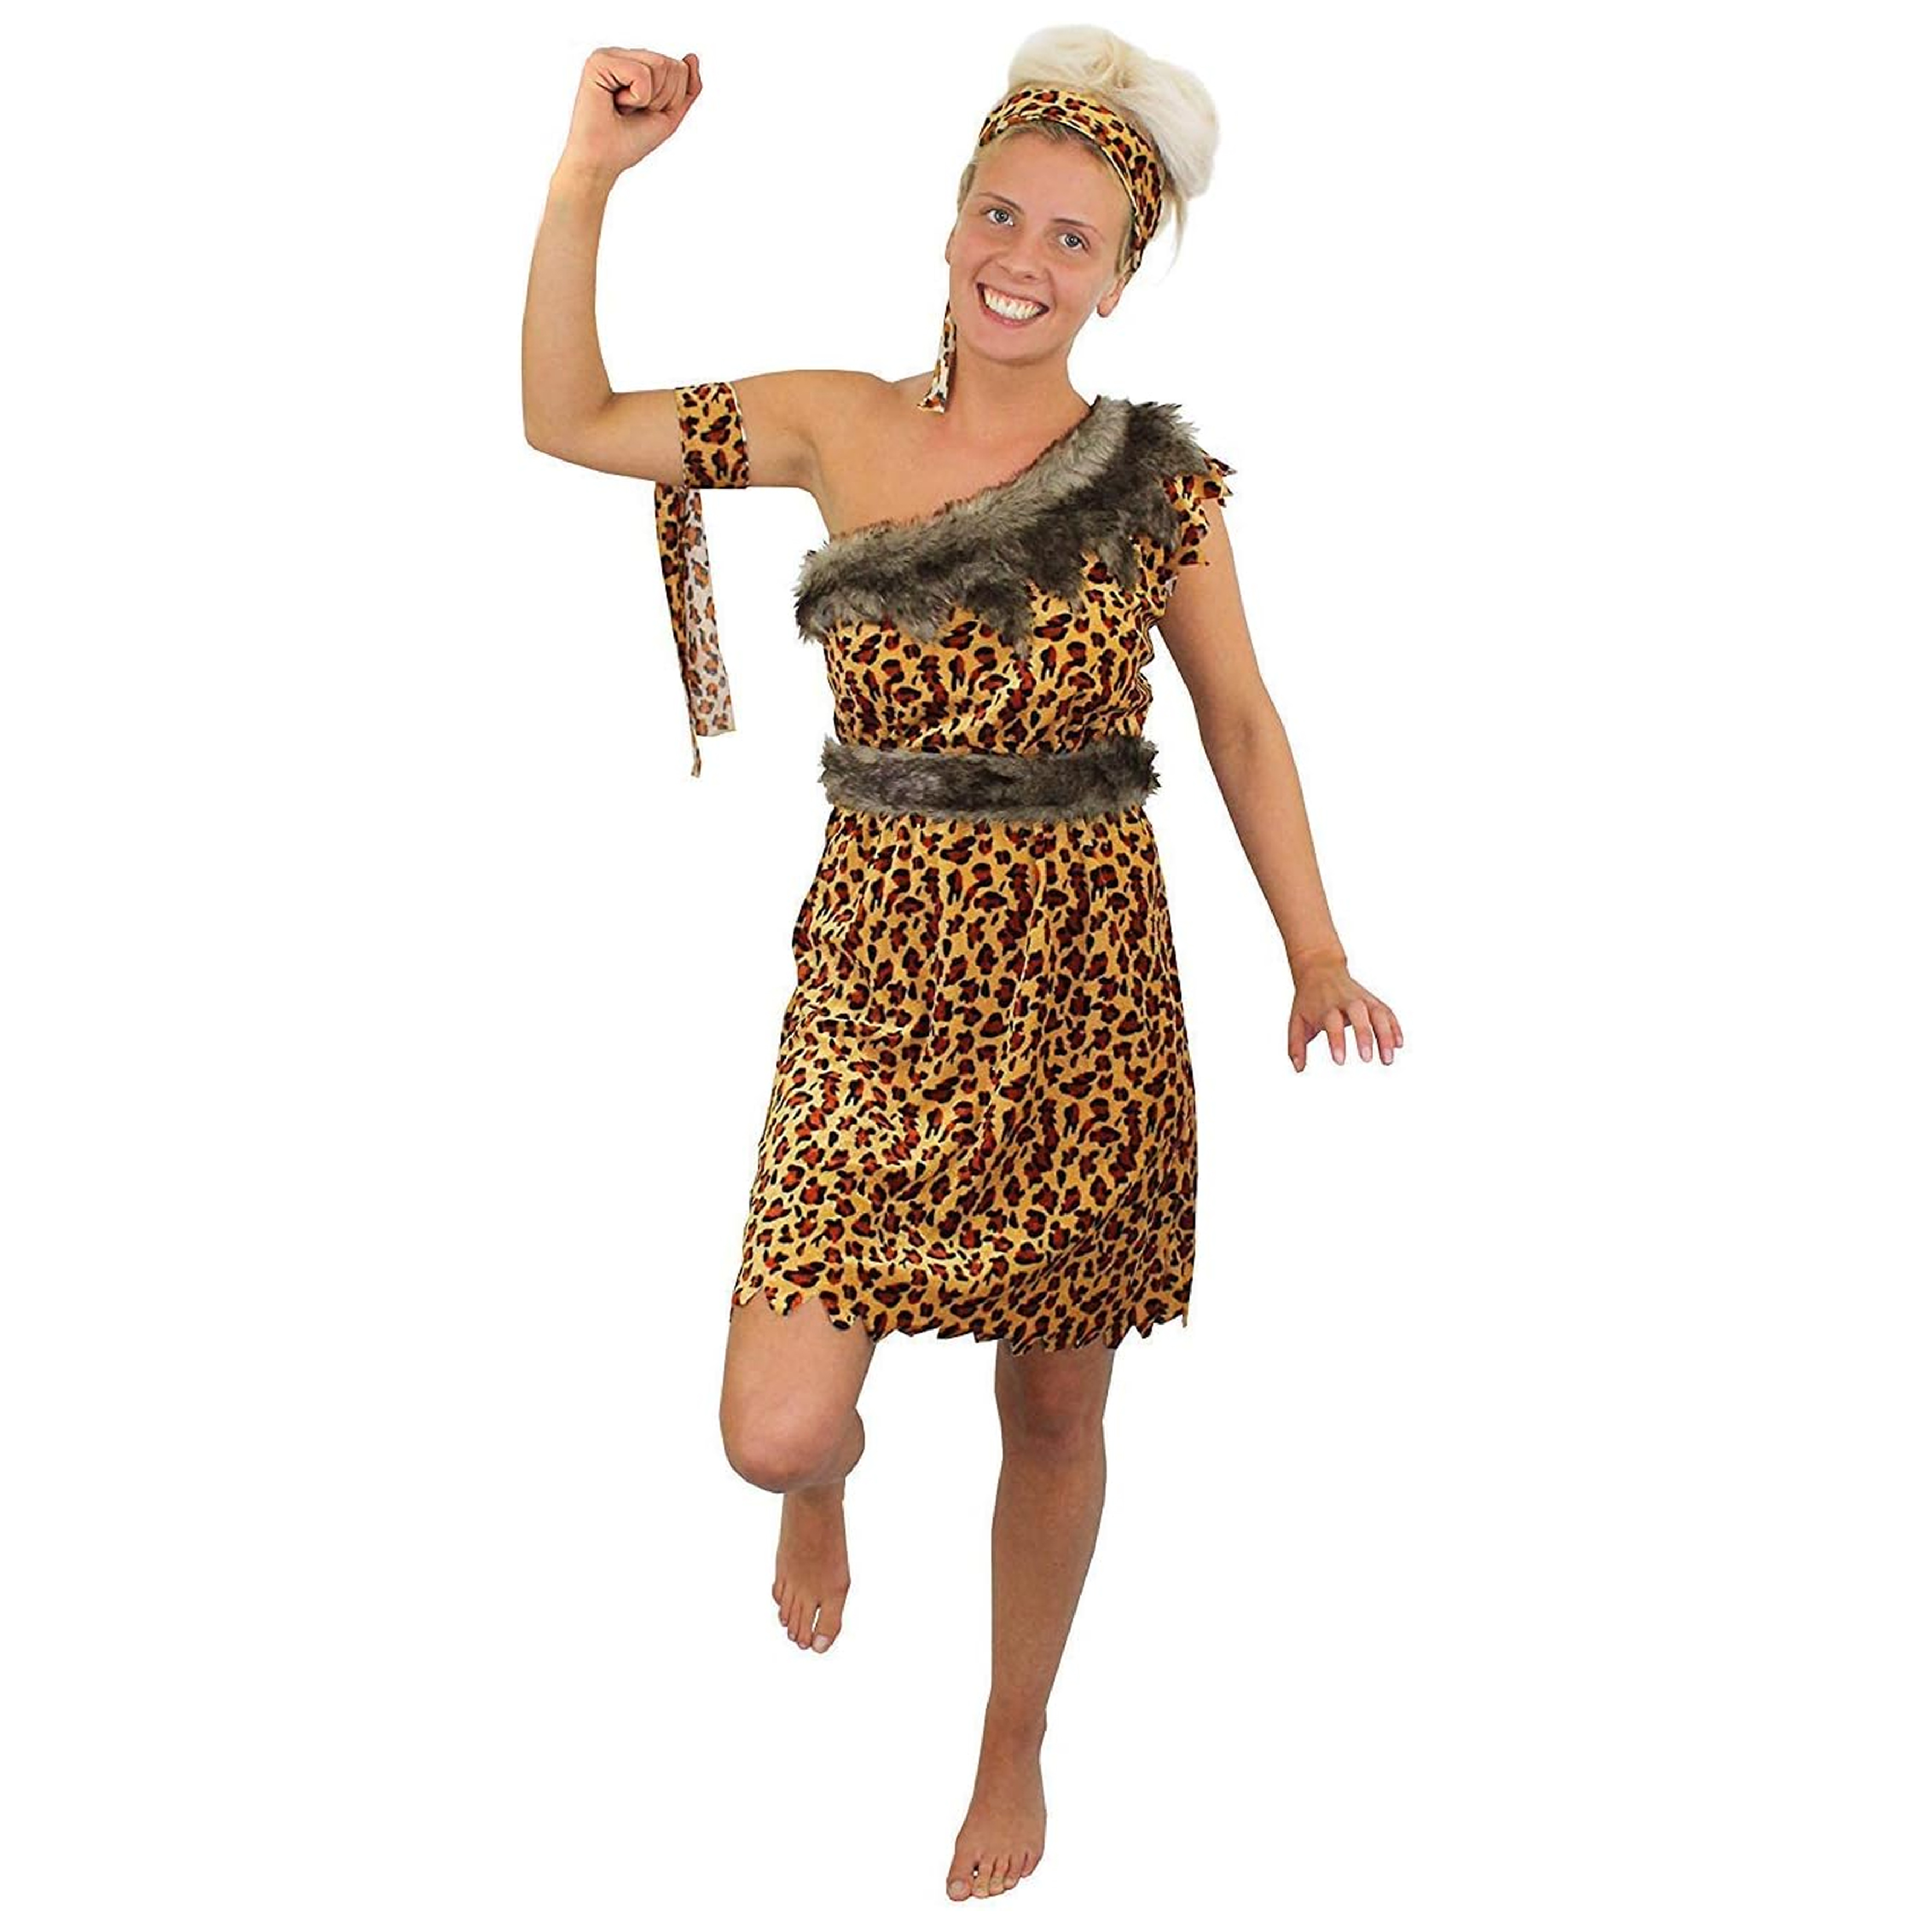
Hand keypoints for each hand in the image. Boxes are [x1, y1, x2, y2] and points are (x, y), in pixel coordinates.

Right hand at [557, 47, 702, 181]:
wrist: (602, 161)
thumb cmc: (630, 141)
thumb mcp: (669, 115)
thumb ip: (687, 88)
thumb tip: (692, 57)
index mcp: (639, 65)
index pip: (679, 69)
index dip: (672, 99)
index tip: (646, 112)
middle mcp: (624, 56)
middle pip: (673, 65)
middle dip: (663, 98)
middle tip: (635, 111)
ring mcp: (611, 55)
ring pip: (660, 65)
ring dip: (649, 98)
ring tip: (625, 107)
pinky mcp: (599, 61)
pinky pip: (641, 73)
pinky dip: (636, 97)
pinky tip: (616, 102)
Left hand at [1287, 956, 1402, 1069]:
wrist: (1320, 969)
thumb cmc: (1309, 1000)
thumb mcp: (1297, 1020)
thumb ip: (1296, 1045)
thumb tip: (1298, 1069)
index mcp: (1326, 1006)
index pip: (1332, 1023)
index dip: (1337, 1041)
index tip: (1339, 1061)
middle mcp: (1347, 1001)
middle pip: (1359, 1014)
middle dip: (1364, 1036)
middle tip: (1366, 1059)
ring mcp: (1363, 999)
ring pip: (1378, 1014)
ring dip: (1386, 1035)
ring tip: (1388, 1059)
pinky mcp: (1373, 1000)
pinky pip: (1387, 1013)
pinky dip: (1395, 1027)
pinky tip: (1399, 1044)